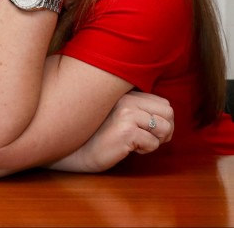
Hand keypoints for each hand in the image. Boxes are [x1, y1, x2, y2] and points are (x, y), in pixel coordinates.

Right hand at [49, 90, 173, 172]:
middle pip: (168, 113)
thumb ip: (138, 109)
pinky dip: (145, 150)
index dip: (163, 120)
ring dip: (155, 140)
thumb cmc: (98, 136)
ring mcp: (126, 114)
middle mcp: (126, 99)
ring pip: (164, 127)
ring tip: (137, 143)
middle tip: (149, 139)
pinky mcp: (126, 131)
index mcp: (125, 93)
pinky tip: (127, 148)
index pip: (163, 103)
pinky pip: (153, 143)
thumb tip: (168, 117)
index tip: (149, 132)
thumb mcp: (119, 115)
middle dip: (165, 130)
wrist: (76, 151)